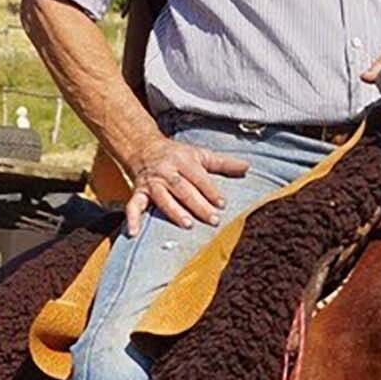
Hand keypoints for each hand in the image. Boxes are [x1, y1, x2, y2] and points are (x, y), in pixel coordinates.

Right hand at [121, 136, 248, 237]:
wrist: (144, 147)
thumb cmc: (177, 154)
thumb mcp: (200, 154)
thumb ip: (223, 163)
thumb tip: (248, 167)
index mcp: (183, 160)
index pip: (199, 177)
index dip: (211, 190)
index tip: (223, 204)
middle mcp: (166, 171)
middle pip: (183, 189)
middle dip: (198, 204)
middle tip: (213, 219)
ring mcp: (151, 183)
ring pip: (163, 198)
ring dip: (174, 211)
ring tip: (187, 225)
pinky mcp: (138, 192)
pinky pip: (133, 205)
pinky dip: (132, 219)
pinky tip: (133, 232)